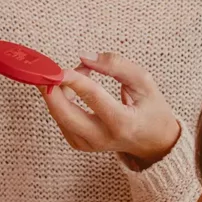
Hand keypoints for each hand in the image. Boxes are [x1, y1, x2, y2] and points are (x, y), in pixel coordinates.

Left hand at [41, 53, 180, 168]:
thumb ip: (116, 65)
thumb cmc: (151, 109)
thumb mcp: (143, 82)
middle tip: (47, 69)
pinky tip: (74, 88)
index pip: (92, 97)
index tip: (59, 68)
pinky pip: (61, 120)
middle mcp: (103, 137)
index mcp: (123, 122)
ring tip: (80, 73)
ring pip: (58, 116)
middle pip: (65, 114)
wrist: (154, 142)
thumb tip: (85, 56)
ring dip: (59, 91)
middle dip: (51, 89)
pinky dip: (62, 100)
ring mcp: (89, 144)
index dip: (73, 79)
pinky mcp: (80, 144)